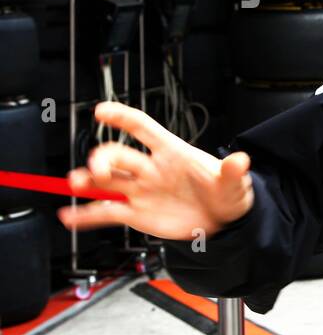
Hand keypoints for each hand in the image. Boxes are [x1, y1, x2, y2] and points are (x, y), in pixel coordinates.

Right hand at [58, 101, 254, 239]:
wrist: (225, 223)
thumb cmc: (227, 193)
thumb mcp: (234, 183)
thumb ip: (233, 172)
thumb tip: (242, 160)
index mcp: (172, 152)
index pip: (143, 128)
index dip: (122, 118)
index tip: (101, 111)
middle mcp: (150, 169)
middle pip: (118, 156)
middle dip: (103, 159)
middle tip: (99, 172)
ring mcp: (141, 190)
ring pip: (106, 182)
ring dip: (87, 182)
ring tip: (75, 184)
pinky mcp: (137, 213)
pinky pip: (106, 212)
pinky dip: (86, 216)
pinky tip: (69, 217)